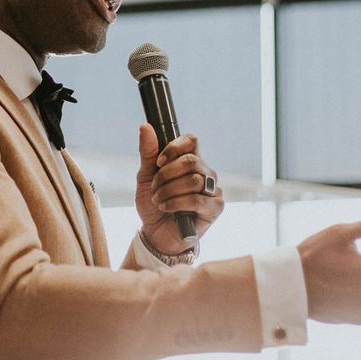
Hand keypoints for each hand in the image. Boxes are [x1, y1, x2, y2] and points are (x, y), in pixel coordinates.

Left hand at [135, 123, 223, 254]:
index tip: (159, 161)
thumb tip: (145, 126)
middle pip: (192, 160)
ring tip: (159, 200)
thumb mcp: (145, 177)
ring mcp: (212, 190)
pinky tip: (167, 208)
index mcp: (189, 160)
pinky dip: (177, 203)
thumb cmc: (153, 203)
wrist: (154, 233)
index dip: (175, 147)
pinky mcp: (215, 208)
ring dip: (169, 191)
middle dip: (167, 175)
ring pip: (194, 180)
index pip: (191, 140)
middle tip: (155, 187)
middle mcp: (204, 172)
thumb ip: (148, 153)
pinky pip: (198, 199)